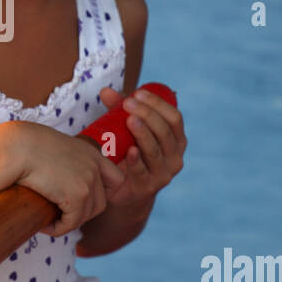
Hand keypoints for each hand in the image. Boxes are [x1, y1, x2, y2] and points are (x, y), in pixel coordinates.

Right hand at [10, 119, 128, 239]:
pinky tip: (43, 226)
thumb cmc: (24, 146)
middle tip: (59, 215)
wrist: (17, 147)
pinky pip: (70, 224)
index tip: (83, 199)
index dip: (102, 193)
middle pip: (100, 203)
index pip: (115, 179)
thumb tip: (56, 181)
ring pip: (84, 216)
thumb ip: (63, 162)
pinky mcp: (77, 197)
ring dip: (67, 223)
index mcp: (90, 153)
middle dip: (81, 214)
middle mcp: (94, 166)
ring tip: (48, 221)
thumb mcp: (52, 149)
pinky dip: (57, 229)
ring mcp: (88, 181)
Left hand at [95, 85, 186, 210]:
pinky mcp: (146, 187)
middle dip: (147, 114)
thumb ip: (119, 111)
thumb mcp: (128, 131)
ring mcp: (162, 174)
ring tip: (130, 120)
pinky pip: (141, 172)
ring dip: (143, 133)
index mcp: (176, 140)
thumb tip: (105, 91)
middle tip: (128, 104)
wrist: (125, 191)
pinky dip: (136, 160)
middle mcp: (175, 157)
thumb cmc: (130, 154)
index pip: (174, 118)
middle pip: (165, 132)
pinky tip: (130, 150)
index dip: (158, 104)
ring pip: (155, 151)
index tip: (138, 93)